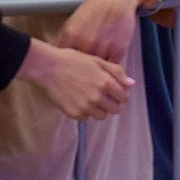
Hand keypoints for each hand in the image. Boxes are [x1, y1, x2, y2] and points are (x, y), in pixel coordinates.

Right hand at [15, 38, 132, 119]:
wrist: (47, 67)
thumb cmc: (72, 60)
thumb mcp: (98, 61)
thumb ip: (117, 73)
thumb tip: (131, 84)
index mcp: (106, 83)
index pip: (123, 98)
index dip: (120, 95)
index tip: (115, 92)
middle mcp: (97, 97)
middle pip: (115, 110)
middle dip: (112, 103)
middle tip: (103, 96)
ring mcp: (84, 106)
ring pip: (101, 116)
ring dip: (99, 109)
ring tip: (91, 99)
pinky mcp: (73, 112)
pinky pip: (85, 118)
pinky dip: (84, 112)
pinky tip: (79, 101)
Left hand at [58, 0, 142, 64]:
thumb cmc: (94, 10)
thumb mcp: (73, 23)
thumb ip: (66, 41)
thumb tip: (59, 56)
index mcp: (71, 35)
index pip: (63, 59)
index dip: (66, 64)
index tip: (68, 67)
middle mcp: (86, 42)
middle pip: (80, 65)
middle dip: (81, 69)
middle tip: (83, 69)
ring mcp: (102, 46)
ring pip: (97, 67)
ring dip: (97, 69)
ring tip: (97, 66)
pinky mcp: (118, 49)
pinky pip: (111, 65)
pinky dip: (110, 66)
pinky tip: (108, 61)